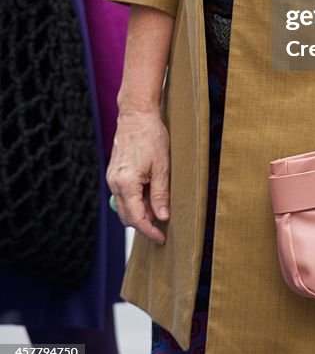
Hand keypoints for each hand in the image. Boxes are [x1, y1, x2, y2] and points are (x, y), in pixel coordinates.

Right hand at [106, 110, 169, 244]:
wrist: (136, 115)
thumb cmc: (151, 136)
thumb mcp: (162, 166)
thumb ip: (160, 194)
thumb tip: (162, 216)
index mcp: (126, 183)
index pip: (136, 218)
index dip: (149, 230)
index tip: (161, 237)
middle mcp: (114, 183)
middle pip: (126, 216)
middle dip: (144, 224)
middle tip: (162, 225)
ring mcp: (112, 179)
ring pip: (124, 207)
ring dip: (139, 212)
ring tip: (158, 207)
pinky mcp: (113, 174)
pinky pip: (123, 196)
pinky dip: (135, 201)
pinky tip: (149, 194)